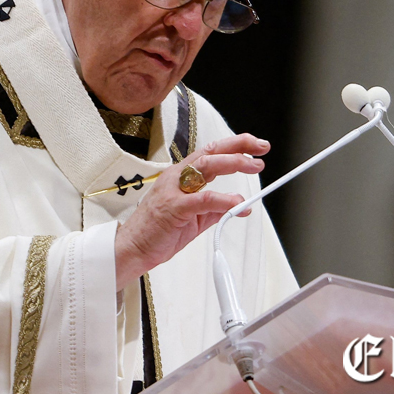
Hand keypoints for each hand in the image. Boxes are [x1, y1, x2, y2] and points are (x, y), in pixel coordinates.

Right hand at [113, 133, 269, 289]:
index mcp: (181, 176)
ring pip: (206, 166)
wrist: (133, 248)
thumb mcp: (194, 218)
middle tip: (261, 149)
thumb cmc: (158, 231)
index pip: (211, 153)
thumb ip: (215, 209)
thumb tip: (239, 206)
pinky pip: (203, 199)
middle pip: (210, 152)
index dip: (235, 146)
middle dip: (238, 146)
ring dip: (232, 163)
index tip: (255, 146)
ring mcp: (173, 190)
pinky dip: (223, 199)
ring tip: (253, 165)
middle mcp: (177, 177)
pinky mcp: (173, 208)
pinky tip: (238, 202)